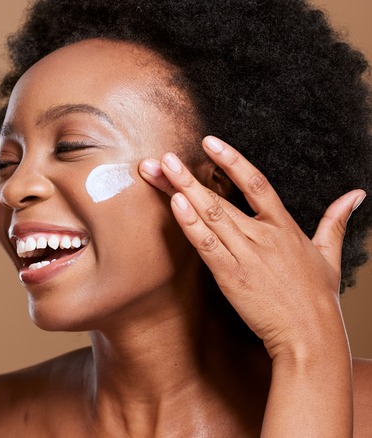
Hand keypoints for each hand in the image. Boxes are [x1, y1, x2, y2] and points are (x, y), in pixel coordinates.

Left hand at [138, 136, 363, 357]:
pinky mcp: (232, 276)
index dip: (232, 160)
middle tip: (162, 157)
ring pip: (209, 216)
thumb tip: (356, 194)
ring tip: (158, 171)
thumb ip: (336, 221)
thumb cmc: (318, 299)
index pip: (256, 183)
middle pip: (219, 197)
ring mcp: (246, 255)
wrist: (311, 336)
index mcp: (284, 227)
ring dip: (181, 191)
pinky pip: (207, 246)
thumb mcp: (330, 255)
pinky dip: (190, 225)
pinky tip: (174, 205)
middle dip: (187, 177)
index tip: (209, 141)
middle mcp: (263, 236)